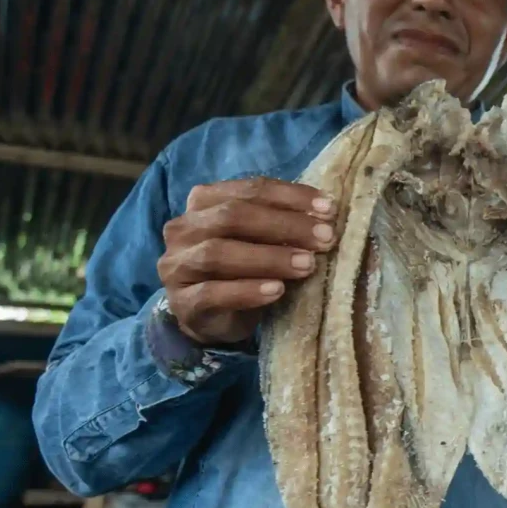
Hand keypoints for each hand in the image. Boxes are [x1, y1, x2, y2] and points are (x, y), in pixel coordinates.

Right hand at [158, 178, 337, 346]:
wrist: (211, 317)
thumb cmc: (243, 269)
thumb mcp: (263, 240)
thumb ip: (283, 224)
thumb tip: (327, 215)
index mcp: (204, 202)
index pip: (249, 190)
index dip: (291, 197)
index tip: (329, 209)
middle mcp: (184, 228)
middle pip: (233, 216)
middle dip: (285, 226)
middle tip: (325, 239)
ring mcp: (177, 265)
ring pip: (219, 253)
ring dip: (269, 258)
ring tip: (308, 265)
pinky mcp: (181, 302)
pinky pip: (212, 293)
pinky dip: (247, 291)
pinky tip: (277, 291)